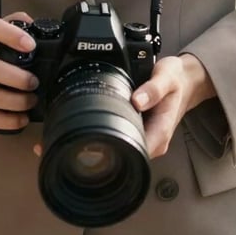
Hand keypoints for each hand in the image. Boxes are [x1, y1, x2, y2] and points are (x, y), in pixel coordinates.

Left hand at [33, 54, 214, 160]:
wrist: (186, 80)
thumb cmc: (177, 81)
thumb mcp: (167, 77)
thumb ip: (154, 88)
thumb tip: (137, 99)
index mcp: (156, 135)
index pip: (127, 154)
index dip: (100, 156)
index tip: (73, 151)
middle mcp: (146, 141)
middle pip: (113, 157)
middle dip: (82, 155)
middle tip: (50, 148)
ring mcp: (138, 137)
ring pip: (110, 149)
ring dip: (83, 147)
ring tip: (52, 141)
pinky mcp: (133, 130)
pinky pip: (111, 136)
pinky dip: (92, 134)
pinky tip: (73, 128)